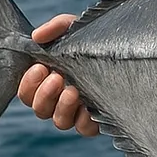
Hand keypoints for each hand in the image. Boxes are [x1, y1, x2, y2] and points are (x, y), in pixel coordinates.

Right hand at [17, 14, 97, 136]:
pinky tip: (88, 106)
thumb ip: (55, 28)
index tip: (40, 68)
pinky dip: (84, 120)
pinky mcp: (100, 117)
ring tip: (73, 91)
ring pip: (60, 122)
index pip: (28, 93)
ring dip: (62, 107)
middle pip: (40, 110)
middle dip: (44, 95)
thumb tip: (36, 36)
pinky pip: (85, 129)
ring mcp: (80, 109)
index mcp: (50, 79)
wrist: (128, 43)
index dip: (29, 85)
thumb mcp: (75, 27)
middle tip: (57, 77)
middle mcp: (62, 97)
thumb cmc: (96, 36)